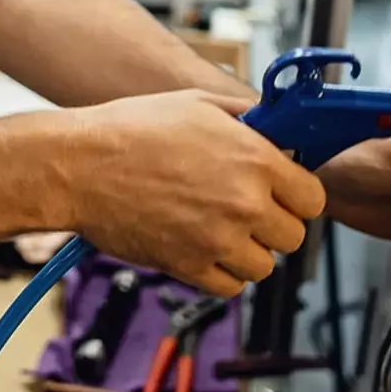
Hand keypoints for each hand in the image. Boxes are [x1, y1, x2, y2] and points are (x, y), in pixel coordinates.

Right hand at [68, 91, 325, 296]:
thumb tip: (276, 128)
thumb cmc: (130, 129)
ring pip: (264, 266)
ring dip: (246, 251)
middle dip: (272, 224)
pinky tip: (199, 246)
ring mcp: (218, 239)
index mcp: (254, 159)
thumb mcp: (196, 105)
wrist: (78, 165)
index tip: (280, 192)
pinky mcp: (189, 266)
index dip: (297, 195)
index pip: (313, 198)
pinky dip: (220, 272)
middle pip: (293, 236)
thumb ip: (246, 118)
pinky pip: (230, 286)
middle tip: (243, 209)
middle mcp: (244, 202)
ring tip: (216, 228)